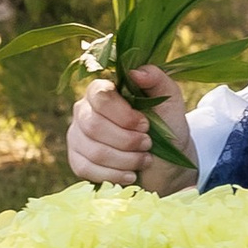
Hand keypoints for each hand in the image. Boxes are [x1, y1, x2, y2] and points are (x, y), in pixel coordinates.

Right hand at [69, 69, 195, 192]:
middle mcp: (84, 111)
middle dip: (126, 140)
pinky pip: (85, 169)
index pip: (100, 96)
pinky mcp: (77, 161)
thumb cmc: (167, 128)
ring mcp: (77, 136)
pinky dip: (113, 175)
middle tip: (147, 144)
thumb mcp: (170, 102)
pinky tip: (130, 175)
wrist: (166, 164)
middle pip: (93, 126)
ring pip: (92, 150)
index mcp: (104, 91)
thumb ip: (157, 80)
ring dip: (125, 160)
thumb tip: (136, 72)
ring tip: (144, 160)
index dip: (123, 114)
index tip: (146, 125)